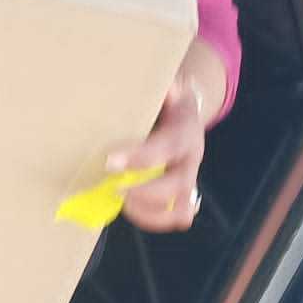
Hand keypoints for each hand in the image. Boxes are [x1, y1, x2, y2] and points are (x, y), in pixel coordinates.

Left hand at [109, 77, 204, 232]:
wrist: (186, 109)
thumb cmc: (166, 97)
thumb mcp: (164, 84)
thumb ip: (155, 86)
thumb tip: (139, 84)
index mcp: (186, 131)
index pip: (167, 148)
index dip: (140, 158)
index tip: (110, 161)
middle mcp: (192, 159)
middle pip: (177, 185)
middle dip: (143, 192)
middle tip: (113, 188)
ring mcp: (190, 180)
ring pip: (181, 210)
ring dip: (149, 212)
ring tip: (120, 201)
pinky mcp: (183, 194)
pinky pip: (176, 217)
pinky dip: (153, 218)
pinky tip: (130, 207)